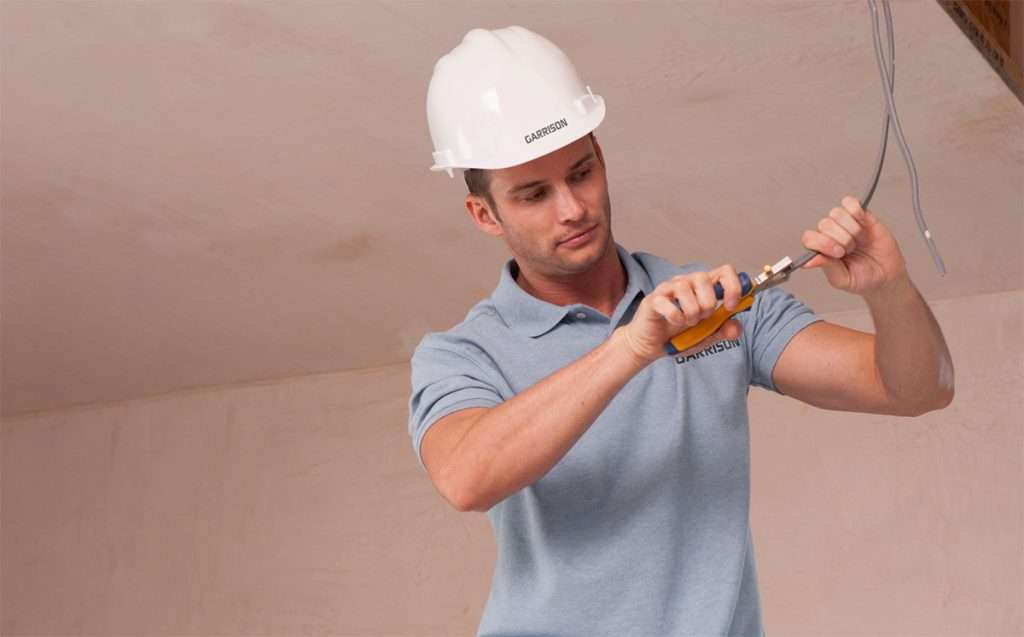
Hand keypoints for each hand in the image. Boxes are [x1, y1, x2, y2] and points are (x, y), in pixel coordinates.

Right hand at [621, 264, 744, 364]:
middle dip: (708, 304)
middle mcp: (686, 282)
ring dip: (691, 312)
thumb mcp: (707, 337)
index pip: (725, 271)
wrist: (651, 346)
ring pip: (685, 288)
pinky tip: (674, 322)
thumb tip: (736, 328)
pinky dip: (675, 317)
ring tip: (687, 322)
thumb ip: (723, 331)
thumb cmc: (678, 335)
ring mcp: (667, 289)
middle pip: (704, 277)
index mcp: (703, 287)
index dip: (733, 287)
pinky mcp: (653, 300)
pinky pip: (668, 304)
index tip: (730, 307)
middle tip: (702, 318)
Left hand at [801, 195, 908, 296]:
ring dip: (849, 228)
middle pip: (824, 224)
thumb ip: (826, 267)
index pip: (809, 238)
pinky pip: (850, 202)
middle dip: (840, 238)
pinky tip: (862, 223)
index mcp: (821, 249)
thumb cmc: (862, 278)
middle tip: (850, 250)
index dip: (822, 243)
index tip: (838, 253)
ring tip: (858, 240)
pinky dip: (855, 211)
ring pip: (836, 213)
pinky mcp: (861, 215)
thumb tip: (807, 262)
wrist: (886, 275)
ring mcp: (845, 223)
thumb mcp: (842, 279)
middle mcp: (830, 235)